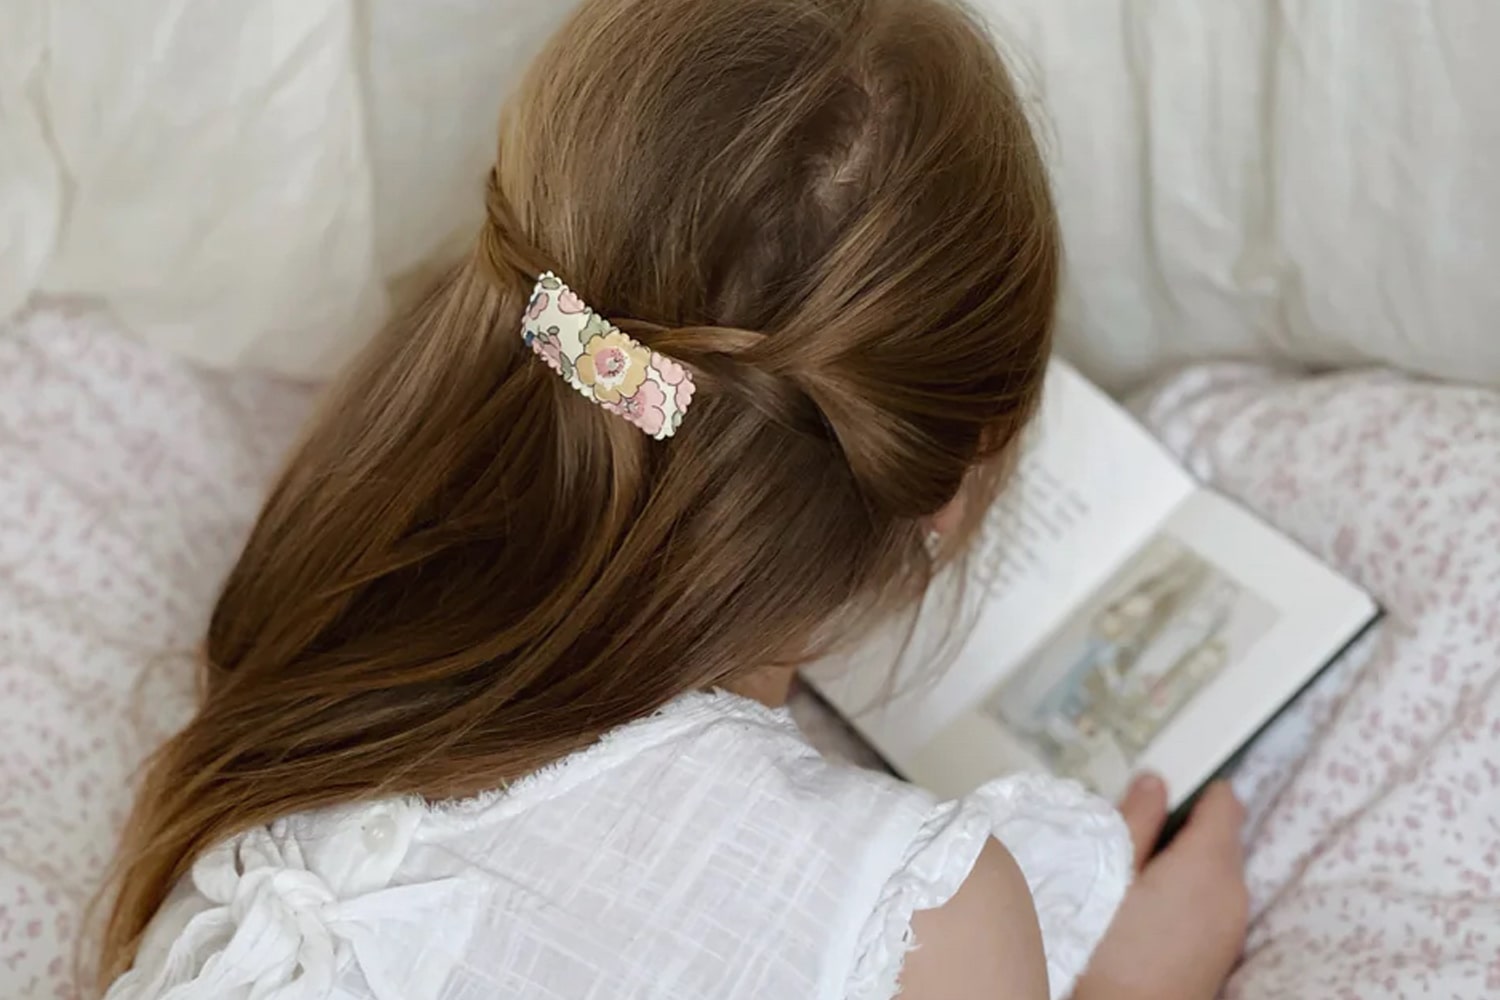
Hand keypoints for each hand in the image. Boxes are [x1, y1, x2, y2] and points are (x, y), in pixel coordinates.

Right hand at [1071, 776, 1249, 999]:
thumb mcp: (1107, 872)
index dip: (1196, 787)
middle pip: (1220, 837)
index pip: (1225, 802)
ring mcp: (1232, 926)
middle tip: (1131, 835)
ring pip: (1216, 871)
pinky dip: (1188, 895)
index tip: (1163, 786)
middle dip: (1182, 827)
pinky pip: (1213, 904)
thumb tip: (1153, 783)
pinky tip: (1146, 912)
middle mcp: (1233, 891)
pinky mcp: (1223, 952)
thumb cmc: (1108, 951)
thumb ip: (1136, 820)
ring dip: (1184, 863)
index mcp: (1208, 863)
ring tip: (1132, 877)